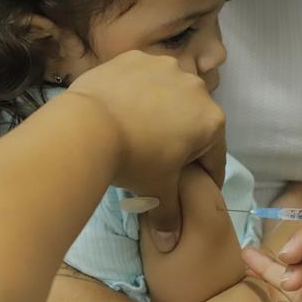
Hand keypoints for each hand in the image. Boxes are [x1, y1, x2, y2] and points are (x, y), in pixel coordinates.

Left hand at [67, 51, 226, 251]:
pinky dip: (136, 91)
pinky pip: (142, 78)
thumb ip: (169, 216)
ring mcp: (165, 66)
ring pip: (169, 94)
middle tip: (161, 159)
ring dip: (161, 110)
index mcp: (212, 121)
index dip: (205, 177)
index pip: (214, 156)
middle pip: (194, 121)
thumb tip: (171, 245)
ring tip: (137, 130)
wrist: (86, 126)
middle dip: (182, 140)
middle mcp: (197, 87)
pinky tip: (121, 108)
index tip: (195, 187)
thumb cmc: (133, 160)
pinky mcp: (136, 56)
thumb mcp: (155, 190)